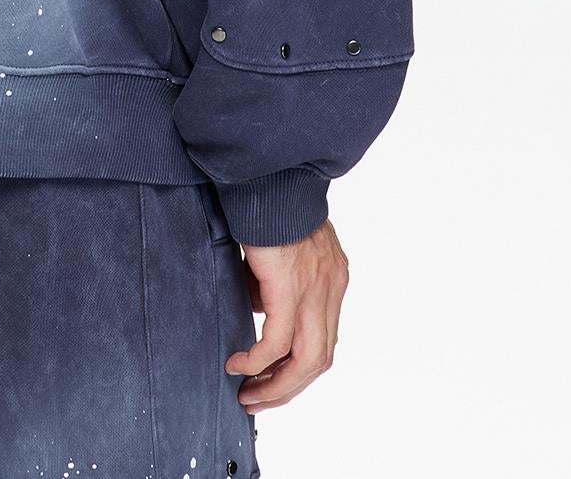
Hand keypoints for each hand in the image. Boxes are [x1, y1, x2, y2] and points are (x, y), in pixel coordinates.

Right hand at [224, 218, 348, 410]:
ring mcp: (315, 287)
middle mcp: (331, 285)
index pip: (324, 338)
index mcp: (332, 275)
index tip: (272, 379)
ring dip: (276, 386)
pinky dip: (257, 360)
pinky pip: (276, 341)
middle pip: (320, 359)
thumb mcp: (281, 247)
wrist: (264, 169)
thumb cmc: (266, 199)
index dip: (299, 367)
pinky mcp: (289, 285)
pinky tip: (238, 365)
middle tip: (258, 400)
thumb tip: (258, 306)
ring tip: (248, 395)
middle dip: (288, 388)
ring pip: (305, 361)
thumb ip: (277, 279)